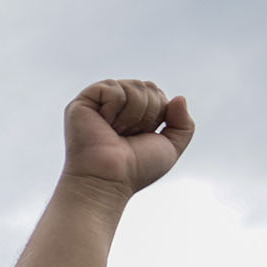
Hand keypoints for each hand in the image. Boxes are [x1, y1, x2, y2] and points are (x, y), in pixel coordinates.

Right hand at [61, 79, 194, 195]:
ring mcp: (97, 103)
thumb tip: (179, 98)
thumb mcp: (170, 148)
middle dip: (148, 113)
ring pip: (133, 85)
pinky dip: (115, 107)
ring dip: (133, 114)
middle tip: (128, 135)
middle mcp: (114, 105)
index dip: (158, 113)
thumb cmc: (134, 170)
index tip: (141, 136)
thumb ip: (184, 124)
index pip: (156, 92)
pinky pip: (112, 87)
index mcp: (131, 113)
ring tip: (116, 132)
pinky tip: (104, 124)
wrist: (108, 180)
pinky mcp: (82, 102)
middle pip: (147, 86)